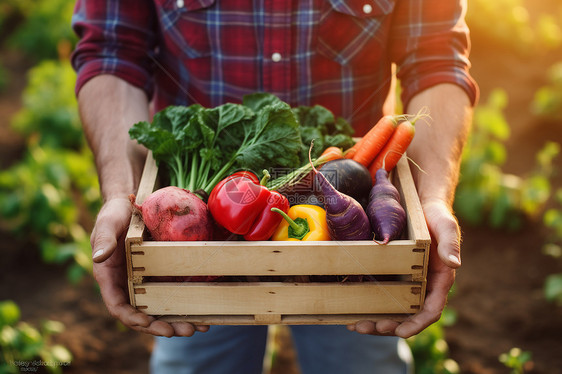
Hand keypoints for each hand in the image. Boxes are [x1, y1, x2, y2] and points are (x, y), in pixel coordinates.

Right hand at [91, 197, 209, 336]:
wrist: (132, 205)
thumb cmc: (115, 214)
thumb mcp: (107, 224)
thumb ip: (104, 240)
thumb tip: (99, 258)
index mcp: (110, 278)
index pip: (118, 306)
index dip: (131, 318)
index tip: (147, 322)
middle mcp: (127, 286)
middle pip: (143, 315)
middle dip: (161, 326)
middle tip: (183, 331)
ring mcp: (144, 283)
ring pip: (159, 310)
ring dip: (177, 321)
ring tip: (199, 328)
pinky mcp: (160, 277)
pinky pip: (171, 296)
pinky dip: (185, 306)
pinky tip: (203, 313)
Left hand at [348, 199, 460, 337]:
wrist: (421, 204)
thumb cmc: (436, 216)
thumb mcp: (445, 226)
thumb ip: (450, 244)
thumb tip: (454, 263)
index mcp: (439, 281)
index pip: (430, 310)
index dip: (417, 324)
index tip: (401, 332)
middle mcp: (423, 287)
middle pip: (406, 316)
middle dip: (387, 326)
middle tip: (365, 328)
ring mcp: (406, 283)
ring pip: (391, 310)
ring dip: (374, 321)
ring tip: (354, 325)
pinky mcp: (392, 275)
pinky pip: (381, 295)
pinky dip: (368, 305)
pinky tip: (350, 310)